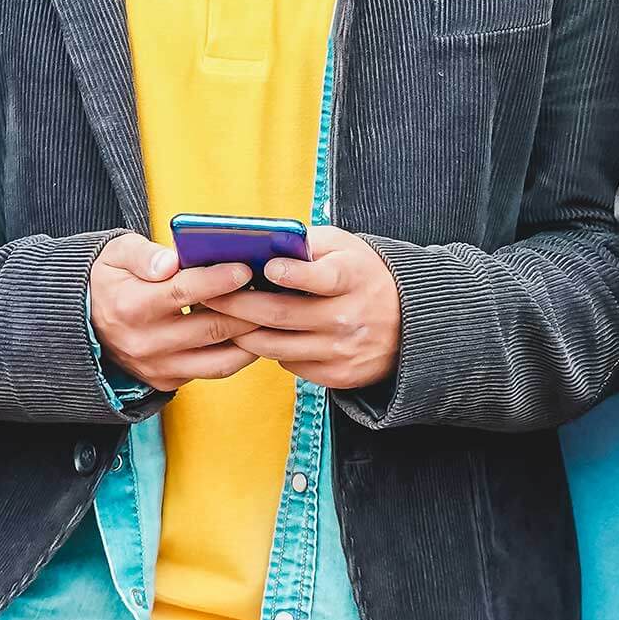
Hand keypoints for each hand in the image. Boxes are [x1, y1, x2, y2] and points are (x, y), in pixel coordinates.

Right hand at [90, 233, 258, 390]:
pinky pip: (212, 371)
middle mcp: (145, 342)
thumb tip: (171, 261)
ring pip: (220, 358)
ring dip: (250, 338)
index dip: (219, 280)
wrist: (83, 323)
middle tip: (271, 292)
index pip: (184, 292)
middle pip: (211, 327)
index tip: (246, 269)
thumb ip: (144, 255)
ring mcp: (158, 367)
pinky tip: (251, 333)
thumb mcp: (115, 255)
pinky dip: (237, 354)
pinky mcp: (167, 381)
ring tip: (269, 316)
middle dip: (248, 309)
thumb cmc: (109, 280)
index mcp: (132, 306)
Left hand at [201, 226, 400, 389]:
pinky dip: (268, 349)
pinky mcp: (338, 375)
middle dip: (238, 305)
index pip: (323, 278)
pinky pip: (289, 364)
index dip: (294, 274)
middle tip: (208, 296)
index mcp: (353, 279)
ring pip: (276, 346)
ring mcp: (342, 351)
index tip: (268, 267)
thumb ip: (306, 244)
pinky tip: (254, 335)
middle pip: (282, 315)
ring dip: (243, 332)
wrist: (409, 322)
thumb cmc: (364, 275)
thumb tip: (260, 245)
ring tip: (219, 318)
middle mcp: (349, 318)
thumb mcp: (345, 247)